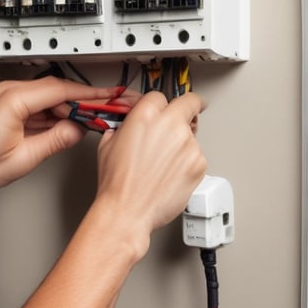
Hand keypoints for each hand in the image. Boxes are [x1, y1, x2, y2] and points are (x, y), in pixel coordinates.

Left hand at [0, 76, 131, 191]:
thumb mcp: (26, 157)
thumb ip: (56, 141)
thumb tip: (78, 130)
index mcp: (12, 100)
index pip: (58, 90)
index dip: (87, 94)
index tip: (107, 96)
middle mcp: (9, 92)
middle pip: (55, 89)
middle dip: (80, 101)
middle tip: (101, 112)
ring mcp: (8, 96)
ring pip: (48, 96)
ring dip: (67, 108)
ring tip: (86, 122)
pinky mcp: (10, 104)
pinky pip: (38, 103)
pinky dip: (54, 113)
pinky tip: (65, 124)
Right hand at [95, 90, 206, 245]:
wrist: (127, 211)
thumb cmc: (116, 183)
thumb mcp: (108, 145)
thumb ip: (125, 128)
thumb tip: (130, 127)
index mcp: (145, 116)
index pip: (160, 96)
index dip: (159, 104)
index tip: (163, 108)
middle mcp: (170, 125)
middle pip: (190, 103)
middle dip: (189, 107)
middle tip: (187, 113)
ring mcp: (189, 145)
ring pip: (192, 133)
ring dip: (182, 141)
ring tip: (163, 163)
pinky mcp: (199, 164)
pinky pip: (196, 156)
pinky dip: (186, 162)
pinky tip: (169, 174)